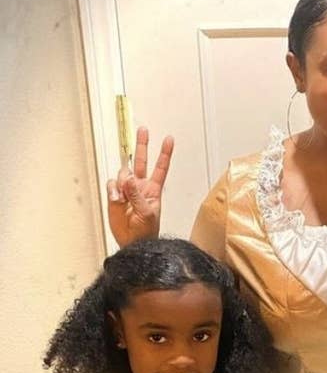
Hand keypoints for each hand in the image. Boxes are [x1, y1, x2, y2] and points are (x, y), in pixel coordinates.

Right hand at [106, 126, 173, 246]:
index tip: (169, 139)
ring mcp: (126, 190)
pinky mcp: (114, 196)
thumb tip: (129, 178)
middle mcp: (140, 187)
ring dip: (123, 182)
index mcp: (153, 190)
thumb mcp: (147, 213)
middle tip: (143, 130)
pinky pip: (112, 184)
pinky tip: (117, 198)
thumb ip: (137, 195)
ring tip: (124, 196)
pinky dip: (113, 190)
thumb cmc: (145, 231)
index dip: (164, 154)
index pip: (160, 168)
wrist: (133, 243)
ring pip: (123, 173)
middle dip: (142, 145)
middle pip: (141, 161)